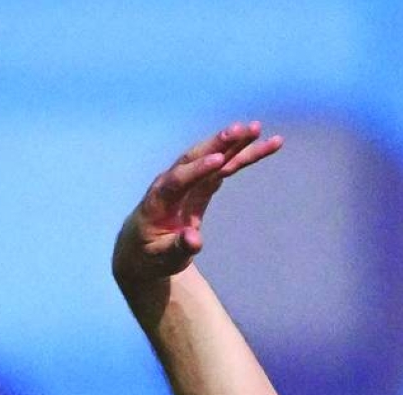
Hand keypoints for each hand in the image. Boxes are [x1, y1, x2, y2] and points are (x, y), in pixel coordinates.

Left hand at [112, 121, 281, 287]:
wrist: (142, 246)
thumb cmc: (152, 255)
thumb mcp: (163, 258)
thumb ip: (179, 249)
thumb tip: (195, 240)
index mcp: (158, 201)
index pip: (179, 180)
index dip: (198, 169)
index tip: (219, 159)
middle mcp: (172, 183)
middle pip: (196, 157)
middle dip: (219, 143)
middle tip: (241, 129)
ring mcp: (188, 181)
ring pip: (213, 158)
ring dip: (235, 143)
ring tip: (258, 129)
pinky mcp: (201, 183)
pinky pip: (223, 167)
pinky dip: (241, 156)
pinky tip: (260, 144)